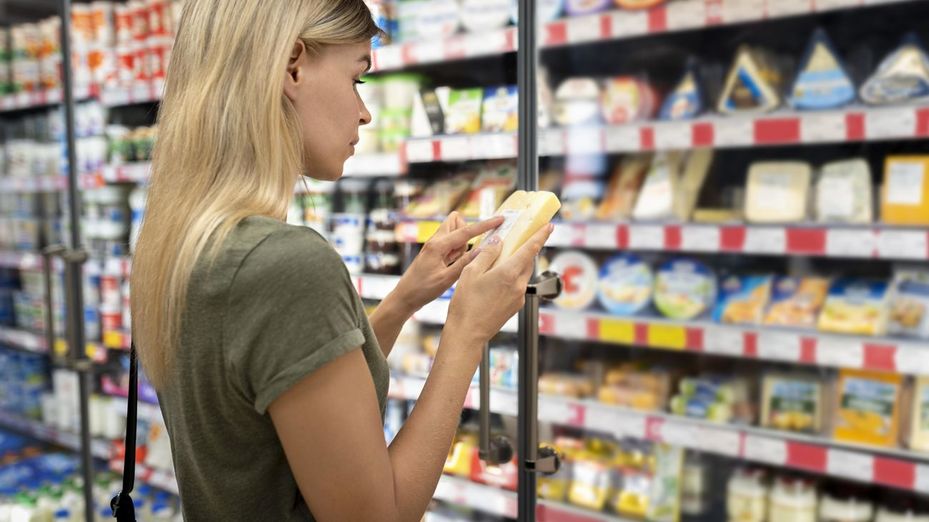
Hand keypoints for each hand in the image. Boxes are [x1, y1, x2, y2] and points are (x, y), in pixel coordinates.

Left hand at [391, 212, 504, 313]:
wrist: (404, 297)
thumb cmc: (423, 290)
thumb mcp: (447, 279)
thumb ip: (465, 263)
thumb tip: (483, 249)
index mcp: (438, 245)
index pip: (467, 231)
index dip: (485, 225)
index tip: (500, 219)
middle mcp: (435, 241)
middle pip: (457, 221)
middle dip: (467, 231)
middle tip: (464, 252)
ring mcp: (434, 246)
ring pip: (454, 232)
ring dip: (461, 243)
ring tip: (454, 263)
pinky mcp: (434, 252)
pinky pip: (450, 244)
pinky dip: (456, 251)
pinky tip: (450, 266)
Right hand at [446, 223, 553, 346]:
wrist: (467, 334)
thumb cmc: (466, 305)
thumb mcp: (471, 272)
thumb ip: (487, 254)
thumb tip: (498, 242)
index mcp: (509, 274)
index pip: (530, 249)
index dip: (541, 236)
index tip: (549, 226)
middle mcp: (518, 285)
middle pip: (528, 261)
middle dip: (526, 250)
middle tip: (519, 240)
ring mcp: (518, 297)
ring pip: (522, 274)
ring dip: (517, 264)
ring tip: (502, 260)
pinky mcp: (514, 306)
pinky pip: (517, 286)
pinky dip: (512, 278)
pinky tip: (497, 279)